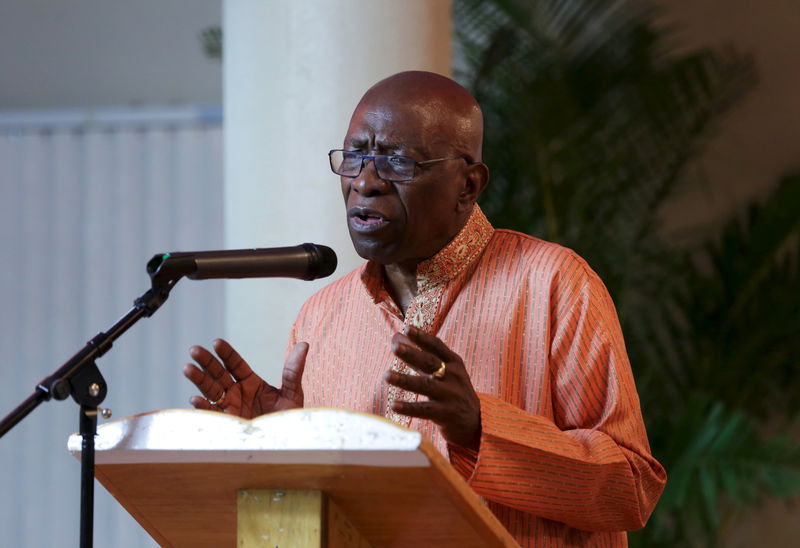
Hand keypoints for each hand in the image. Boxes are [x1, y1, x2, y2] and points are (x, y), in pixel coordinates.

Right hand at [182, 338, 307, 418]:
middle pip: (218, 374)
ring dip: (199, 380)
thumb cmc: (288, 418)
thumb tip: (304, 344)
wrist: (287, 443)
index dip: (226, 353)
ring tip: (187, 368)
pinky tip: (195, 399)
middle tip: (194, 350)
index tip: (217, 342)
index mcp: (251, 382)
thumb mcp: (292, 392)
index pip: (235, 364)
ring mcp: (230, 408)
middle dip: (206, 362)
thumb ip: (293, 370)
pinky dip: (203, 407)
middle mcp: (237, 393)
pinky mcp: (228, 424)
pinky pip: (212, 414)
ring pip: (211, 391)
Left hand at [385, 326, 480, 449]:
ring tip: (386, 376)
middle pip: (430, 363)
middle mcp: (453, 376)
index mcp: (454, 363)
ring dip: (404, 380)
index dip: (422, 337)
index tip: (407, 328)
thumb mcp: (443, 371)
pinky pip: (424, 409)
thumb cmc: (453, 391)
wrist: (474, 421)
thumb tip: (397, 337)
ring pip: (425, 385)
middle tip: (395, 347)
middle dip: (412, 354)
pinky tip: (394, 405)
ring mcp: (450, 395)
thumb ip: (420, 356)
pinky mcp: (446, 413)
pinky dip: (408, 407)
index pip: (437, 346)